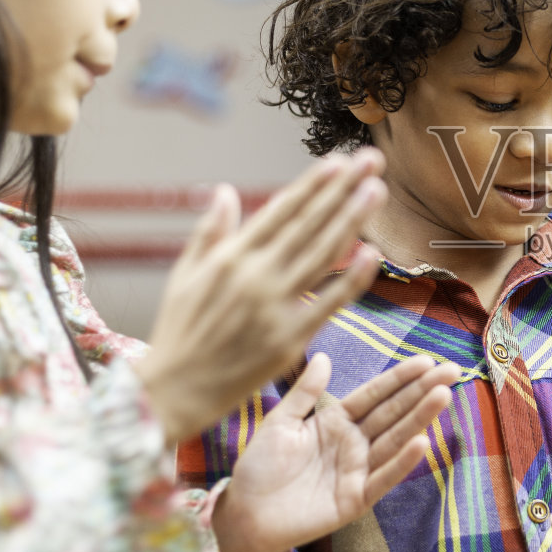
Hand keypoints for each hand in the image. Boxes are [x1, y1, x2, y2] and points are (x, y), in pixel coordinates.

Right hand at [139, 149, 387, 442]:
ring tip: (377, 189)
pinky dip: (351, 279)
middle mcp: (255, 275)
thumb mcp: (184, 274)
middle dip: (343, 190)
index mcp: (230, 257)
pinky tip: (372, 253)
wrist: (174, 391)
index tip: (338, 161)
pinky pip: (328, 303)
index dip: (312, 185)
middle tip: (371, 160)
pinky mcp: (289, 338)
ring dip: (352, 220)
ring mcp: (274, 306)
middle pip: (309, 224)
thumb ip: (211, 232)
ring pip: (322, 254)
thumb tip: (224, 190)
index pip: (280, 211)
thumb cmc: (179, 332)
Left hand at [212, 353, 457, 551]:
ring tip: (444, 396)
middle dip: (422, 392)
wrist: (244, 515)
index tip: (426, 360)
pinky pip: (382, 478)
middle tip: (453, 370)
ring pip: (395, 440)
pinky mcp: (356, 499)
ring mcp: (357, 471)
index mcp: (335, 422)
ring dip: (420, 419)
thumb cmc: (258, 468)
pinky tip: (422, 442)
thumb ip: (305, 393)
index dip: (400, 378)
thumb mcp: (279, 422)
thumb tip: (325, 357)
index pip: (375, 395)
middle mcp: (353, 443)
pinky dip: (402, 462)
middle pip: (393, 413)